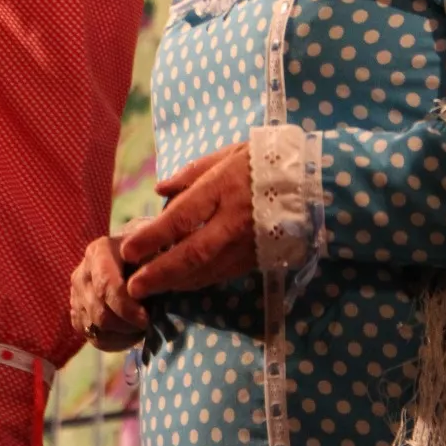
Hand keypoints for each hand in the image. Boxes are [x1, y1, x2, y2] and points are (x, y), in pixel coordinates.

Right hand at [69, 232, 149, 351]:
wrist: (136, 262)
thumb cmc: (151, 256)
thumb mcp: (157, 253)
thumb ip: (154, 268)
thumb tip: (147, 289)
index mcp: (99, 252)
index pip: (106, 286)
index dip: (126, 307)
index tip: (146, 320)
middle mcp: (82, 274)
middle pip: (100, 313)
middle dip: (127, 325)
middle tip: (149, 325)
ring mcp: (76, 296)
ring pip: (96, 328)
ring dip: (123, 333)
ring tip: (142, 326)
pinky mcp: (77, 315)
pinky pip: (95, 339)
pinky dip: (116, 342)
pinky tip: (131, 332)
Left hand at [121, 143, 255, 297]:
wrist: (316, 182)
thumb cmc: (266, 161)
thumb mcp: (228, 154)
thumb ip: (191, 173)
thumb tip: (160, 190)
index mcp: (222, 188)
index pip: (182, 217)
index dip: (154, 236)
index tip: (129, 249)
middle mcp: (233, 220)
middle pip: (193, 253)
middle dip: (160, 273)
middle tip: (134, 286)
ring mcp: (248, 243)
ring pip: (207, 270)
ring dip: (176, 283)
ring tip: (148, 291)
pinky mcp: (259, 257)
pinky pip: (223, 273)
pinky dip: (199, 281)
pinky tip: (179, 285)